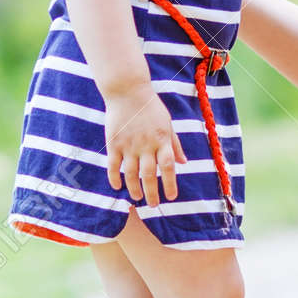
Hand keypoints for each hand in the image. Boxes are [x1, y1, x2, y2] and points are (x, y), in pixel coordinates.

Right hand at [104, 84, 186, 205]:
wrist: (128, 91)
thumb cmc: (151, 108)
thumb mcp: (168, 123)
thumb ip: (174, 144)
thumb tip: (184, 163)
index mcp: (162, 139)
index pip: (168, 167)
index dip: (170, 183)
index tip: (172, 197)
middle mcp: (146, 144)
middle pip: (149, 175)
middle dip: (152, 193)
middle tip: (154, 205)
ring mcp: (128, 145)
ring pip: (131, 174)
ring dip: (134, 189)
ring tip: (137, 198)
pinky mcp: (113, 143)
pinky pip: (113, 165)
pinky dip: (115, 178)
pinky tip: (118, 187)